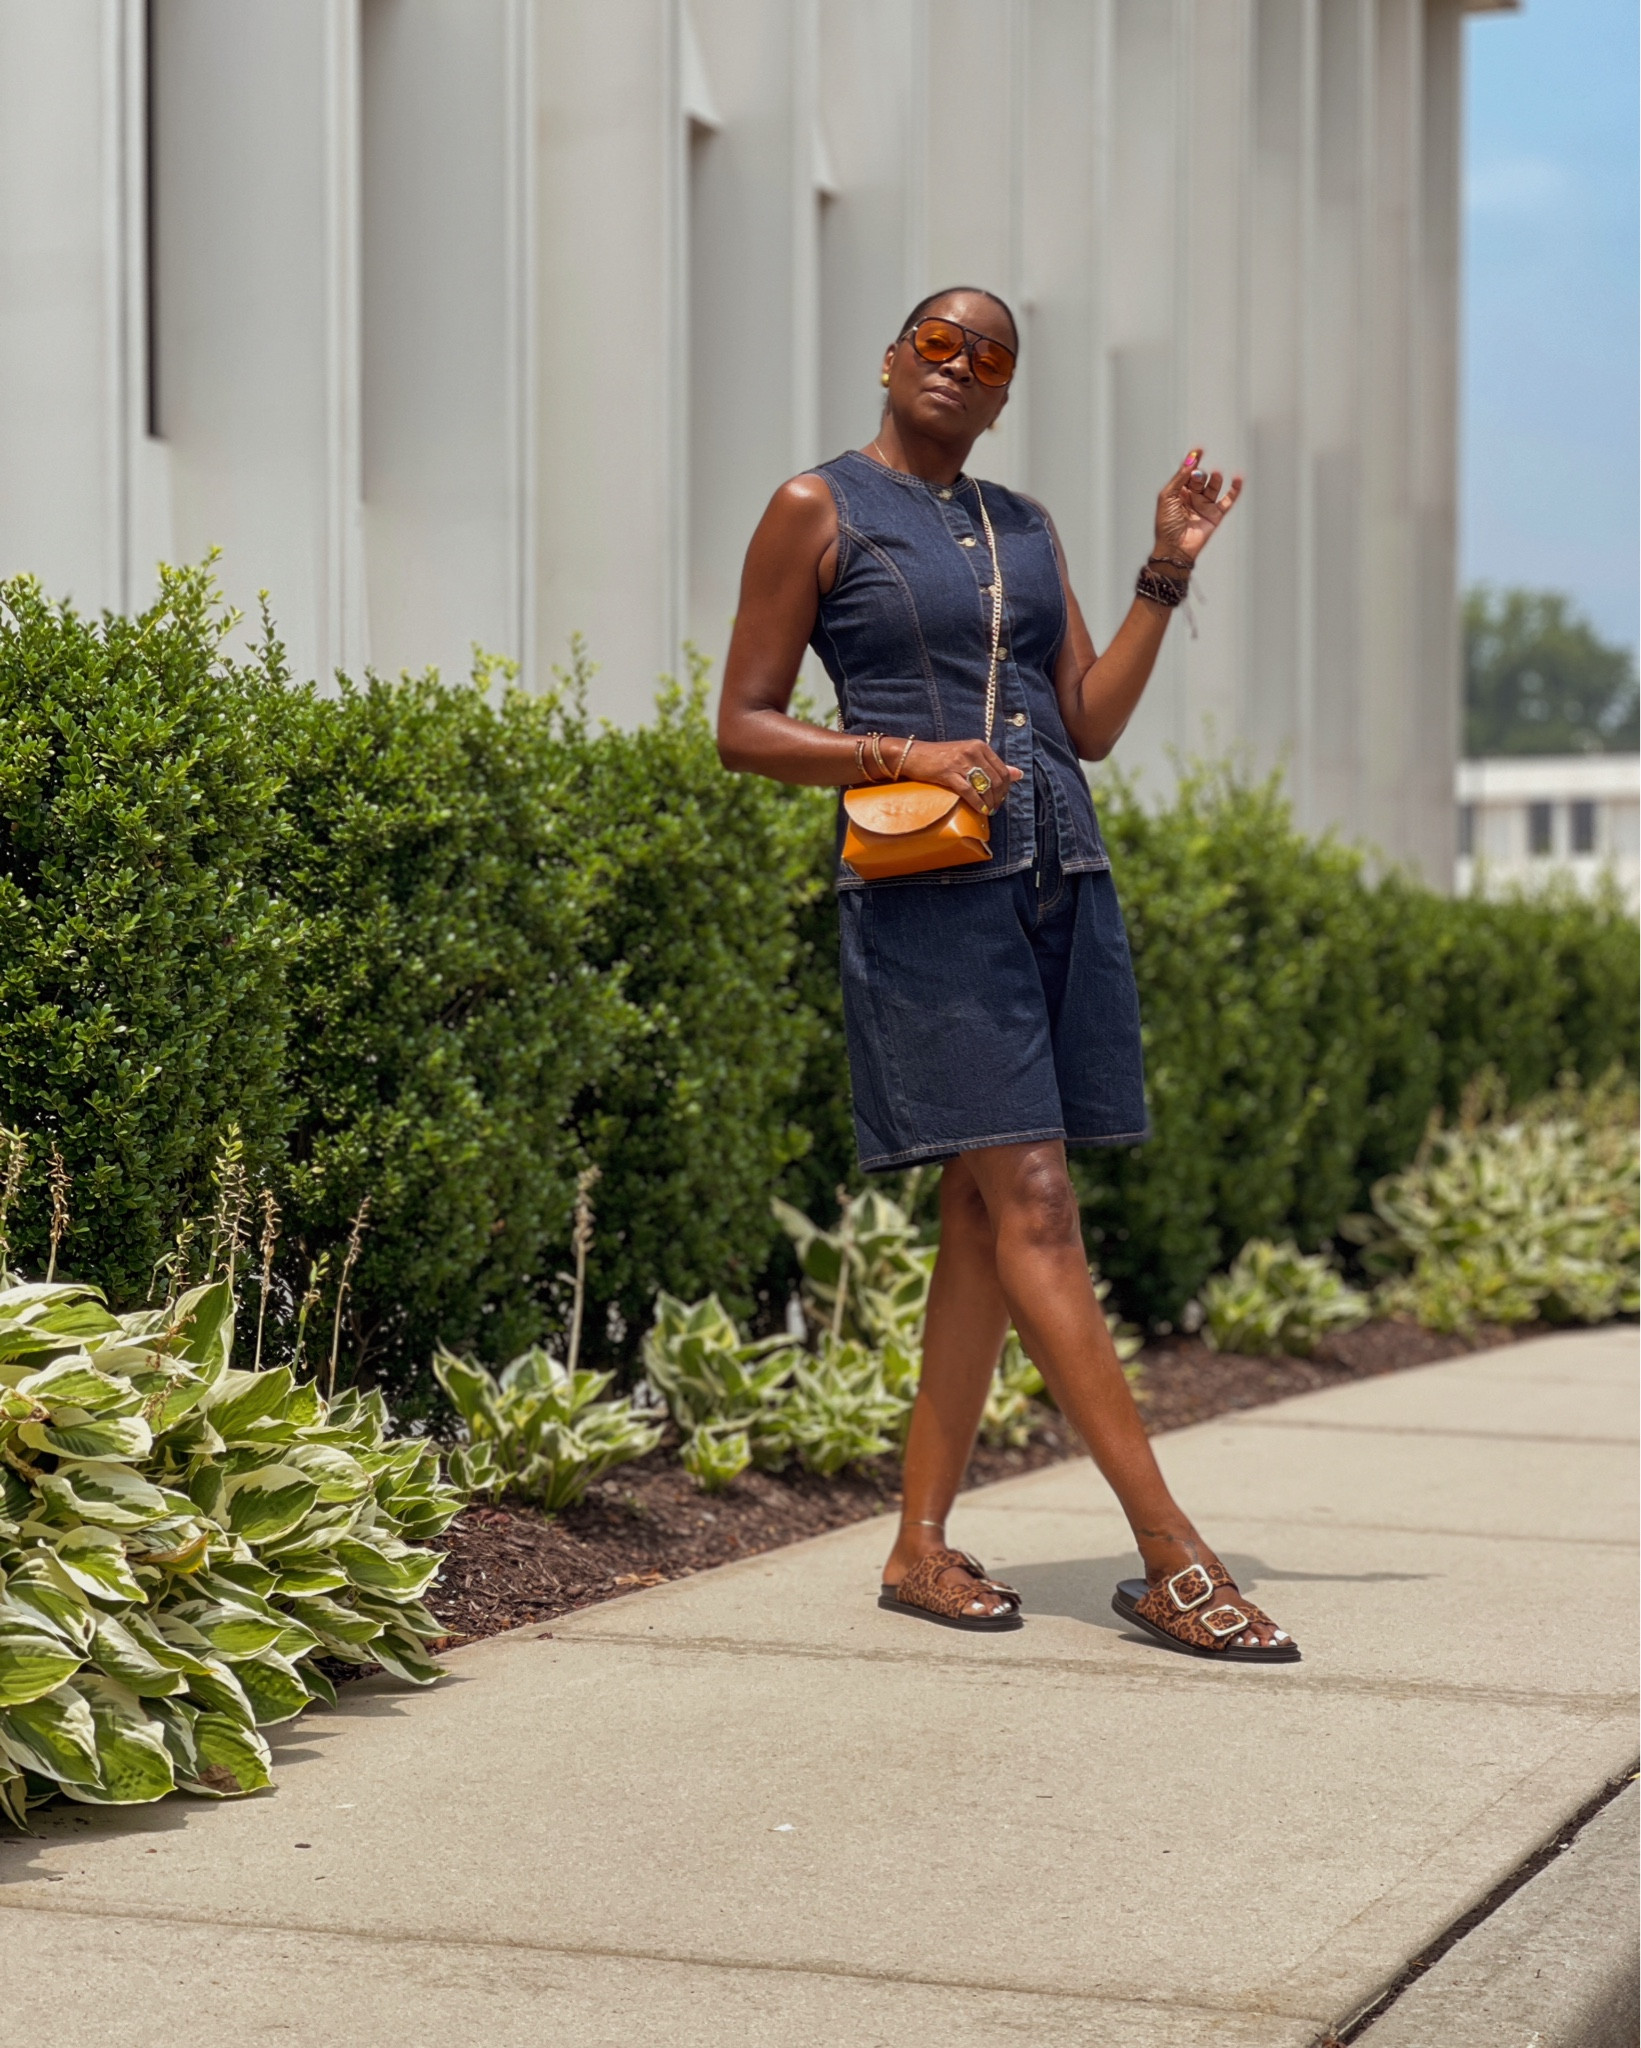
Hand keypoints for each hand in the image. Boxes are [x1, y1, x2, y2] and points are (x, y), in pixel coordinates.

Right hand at [902, 738, 1022, 815]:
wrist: (913, 755)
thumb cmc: (940, 757)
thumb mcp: (968, 756)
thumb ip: (992, 765)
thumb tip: (1019, 774)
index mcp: (980, 746)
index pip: (1002, 770)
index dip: (1005, 788)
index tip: (1000, 798)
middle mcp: (972, 751)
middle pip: (996, 779)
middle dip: (998, 797)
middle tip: (994, 807)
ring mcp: (960, 762)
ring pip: (984, 786)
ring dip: (989, 802)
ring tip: (988, 810)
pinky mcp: (948, 773)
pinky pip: (968, 791)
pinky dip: (977, 803)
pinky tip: (980, 810)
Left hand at [1153, 449, 1242, 566]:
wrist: (1175, 548)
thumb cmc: (1166, 525)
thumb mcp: (1167, 496)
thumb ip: (1180, 477)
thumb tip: (1191, 459)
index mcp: (1178, 492)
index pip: (1187, 472)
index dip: (1193, 460)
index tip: (1199, 450)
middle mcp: (1192, 497)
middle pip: (1200, 478)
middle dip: (1199, 475)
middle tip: (1197, 477)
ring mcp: (1204, 506)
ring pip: (1213, 486)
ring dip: (1214, 479)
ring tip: (1214, 476)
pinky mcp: (1215, 515)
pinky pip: (1228, 500)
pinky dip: (1235, 489)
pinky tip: (1238, 479)